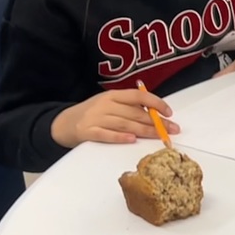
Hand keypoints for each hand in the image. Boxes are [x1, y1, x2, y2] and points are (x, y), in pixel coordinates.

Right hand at [50, 89, 178, 147]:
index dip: (156, 103)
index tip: (169, 113)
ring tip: (160, 136)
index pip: (139, 96)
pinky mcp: (87, 132)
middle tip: (172, 129)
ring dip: (145, 131)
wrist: (62, 123)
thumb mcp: (110, 104)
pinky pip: (105, 134)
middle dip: (157, 122)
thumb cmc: (93, 113)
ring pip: (125, 124)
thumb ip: (129, 108)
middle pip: (136, 113)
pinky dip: (119, 137)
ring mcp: (96, 118)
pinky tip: (131, 140)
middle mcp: (106, 104)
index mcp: (114, 95)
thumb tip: (156, 115)